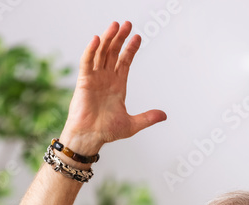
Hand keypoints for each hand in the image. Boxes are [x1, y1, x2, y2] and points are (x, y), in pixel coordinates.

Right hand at [60, 21, 166, 157]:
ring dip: (108, 39)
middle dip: (120, 38)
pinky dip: (91, 50)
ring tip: (115, 25)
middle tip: (127, 24)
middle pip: (113, 52)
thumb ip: (147, 118)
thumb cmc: (106, 131)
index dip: (131, 49)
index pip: (124, 61)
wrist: (90, 138)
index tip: (138, 36)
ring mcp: (94, 78)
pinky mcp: (84, 81)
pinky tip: (97, 39)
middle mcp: (106, 78)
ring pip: (101, 53)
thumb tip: (164, 115)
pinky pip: (87, 62)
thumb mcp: (132, 124)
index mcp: (117, 85)